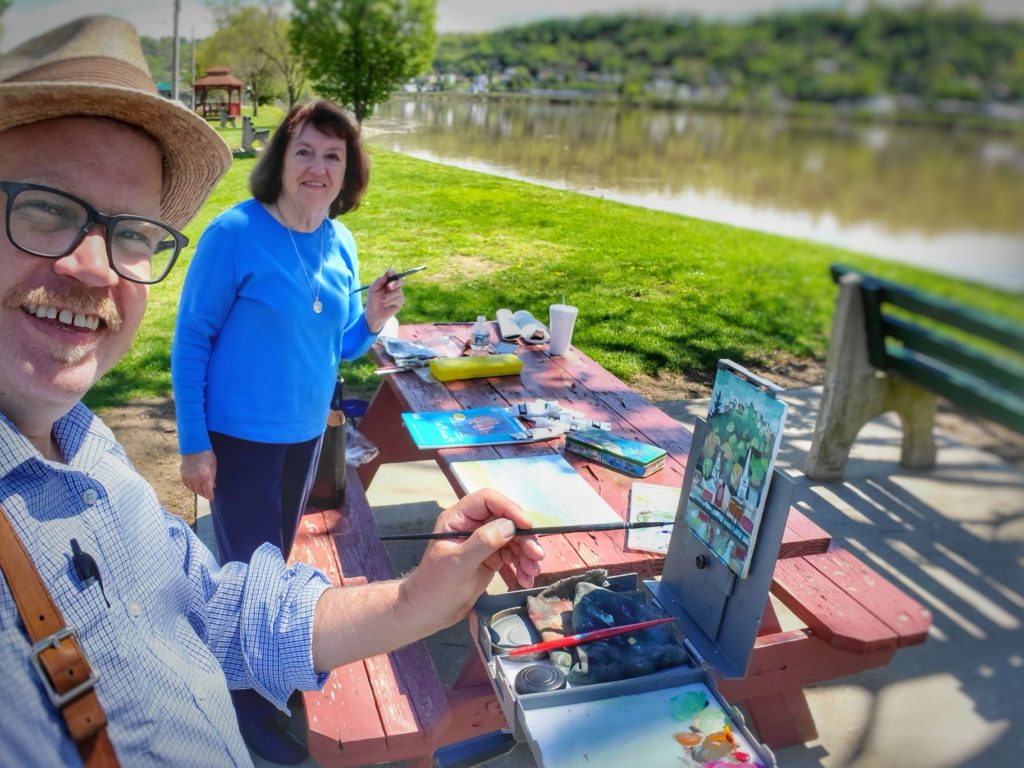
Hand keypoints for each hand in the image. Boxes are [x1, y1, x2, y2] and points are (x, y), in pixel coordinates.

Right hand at [180, 449, 216, 499]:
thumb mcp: (214, 465)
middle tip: (207, 495)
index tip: (212, 498)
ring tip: (202, 492)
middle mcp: (196, 478)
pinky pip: (187, 485)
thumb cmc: (206, 455)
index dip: (210, 496)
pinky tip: (194, 487)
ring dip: (198, 491)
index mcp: (205, 476)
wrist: (193, 447)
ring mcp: (188, 477)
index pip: (208, 491)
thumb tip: (213, 486)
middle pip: (200, 491)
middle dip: (204, 494)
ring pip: (193, 489)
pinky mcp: (183, 474)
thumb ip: (213, 477)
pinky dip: (191, 487)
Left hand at [362, 268, 405, 332]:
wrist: (374, 313)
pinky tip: (385, 304)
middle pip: (400, 281)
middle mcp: (394, 286)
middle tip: (389, 287)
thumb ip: (380, 281)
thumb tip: (388, 273)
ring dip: (389, 296)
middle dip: (395, 283)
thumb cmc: (372, 300)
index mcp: (387, 282)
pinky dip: (390, 301)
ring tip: (382, 301)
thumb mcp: (373, 289)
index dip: (392, 272)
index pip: (392, 274)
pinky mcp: (401, 301)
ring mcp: (398, 294)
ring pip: (398, 291)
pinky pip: (399, 298)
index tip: (389, 273)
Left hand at [400, 489, 544, 630]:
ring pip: (513, 539)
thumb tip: (509, 526)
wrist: (428, 612)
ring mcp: (483, 543)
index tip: (526, 526)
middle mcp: (472, 527)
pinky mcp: (490, 559)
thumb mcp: (458, 564)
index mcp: (458, 519)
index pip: (487, 501)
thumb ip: (483, 542)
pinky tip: (526, 579)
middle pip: (506, 520)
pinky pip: (512, 556)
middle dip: (524, 538)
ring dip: (526, 554)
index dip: (509, 508)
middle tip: (536, 556)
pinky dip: (522, 566)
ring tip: (532, 573)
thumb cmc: (435, 586)